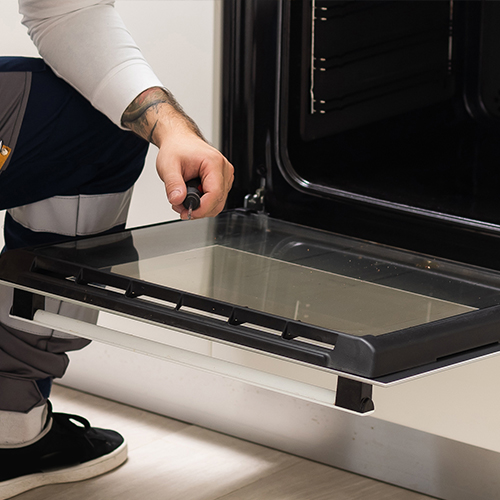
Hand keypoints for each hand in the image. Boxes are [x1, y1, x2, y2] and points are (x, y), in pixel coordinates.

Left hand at [121, 87, 233, 218]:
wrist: (179, 140)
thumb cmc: (176, 148)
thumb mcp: (168, 166)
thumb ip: (173, 184)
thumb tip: (178, 200)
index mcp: (214, 163)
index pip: (215, 194)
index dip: (202, 208)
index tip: (187, 213)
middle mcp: (224, 169)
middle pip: (218, 202)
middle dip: (199, 209)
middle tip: (179, 206)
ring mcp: (225, 176)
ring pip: (218, 203)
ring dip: (200, 207)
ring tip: (183, 198)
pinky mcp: (223, 181)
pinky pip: (216, 199)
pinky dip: (203, 202)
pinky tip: (191, 195)